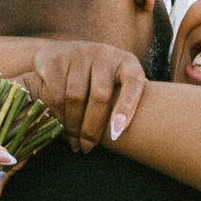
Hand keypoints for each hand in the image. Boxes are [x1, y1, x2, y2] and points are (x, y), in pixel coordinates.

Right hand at [28, 41, 146, 153]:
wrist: (57, 53)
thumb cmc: (96, 77)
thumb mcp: (116, 82)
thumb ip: (127, 100)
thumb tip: (143, 134)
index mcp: (126, 62)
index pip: (133, 83)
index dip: (127, 107)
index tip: (117, 132)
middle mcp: (104, 55)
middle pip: (100, 96)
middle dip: (93, 128)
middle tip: (88, 147)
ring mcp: (79, 55)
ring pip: (75, 98)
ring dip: (74, 126)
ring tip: (75, 143)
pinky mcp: (56, 62)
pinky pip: (57, 96)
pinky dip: (59, 117)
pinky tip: (62, 129)